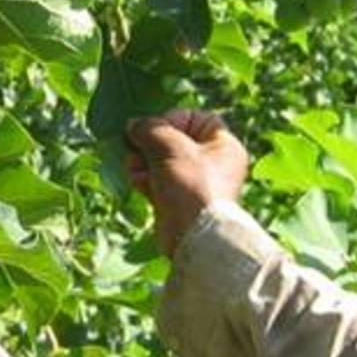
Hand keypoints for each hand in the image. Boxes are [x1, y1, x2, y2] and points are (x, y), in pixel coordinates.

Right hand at [124, 110, 248, 258]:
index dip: (172, 119)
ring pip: (162, 161)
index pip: (195, 118)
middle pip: (174, 140)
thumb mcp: (171, 147)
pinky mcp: (178, 200)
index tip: (155, 130)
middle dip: (150, 143)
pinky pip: (158, 181)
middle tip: (136, 147)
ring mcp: (194, 183)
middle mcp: (213, 162)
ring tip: (134, 167)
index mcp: (223, 145)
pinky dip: (145, 179)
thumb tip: (133, 125)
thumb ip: (150, 129)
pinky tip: (137, 182)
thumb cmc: (191, 186)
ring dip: (143, 161)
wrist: (193, 237)